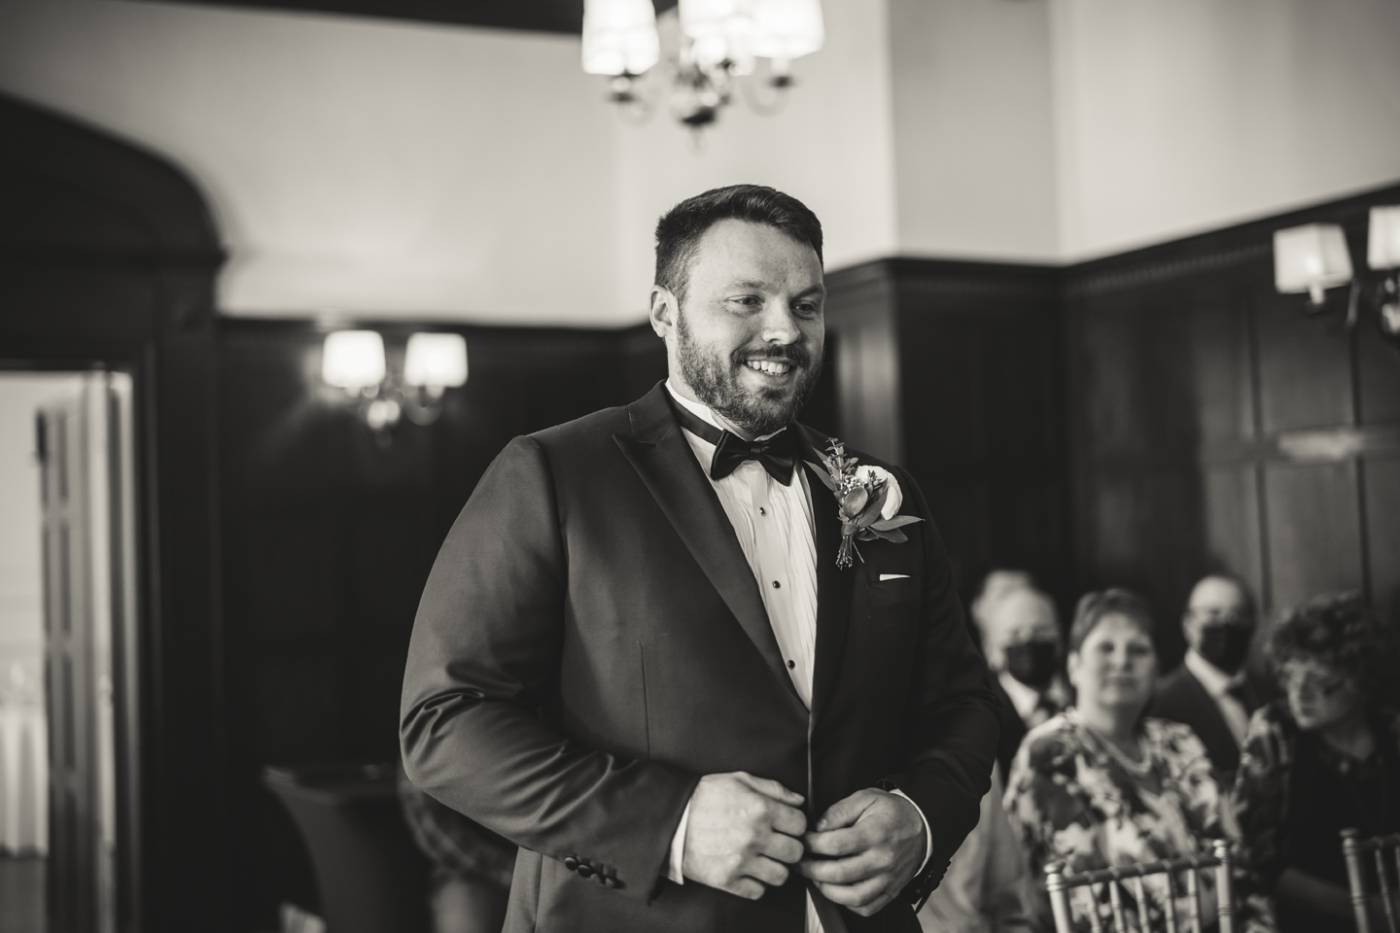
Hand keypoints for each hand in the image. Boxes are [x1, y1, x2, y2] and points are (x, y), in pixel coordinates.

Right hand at [681, 771, 806, 899]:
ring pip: (780, 876)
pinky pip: (757, 891)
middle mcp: (755, 836)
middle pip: (795, 852)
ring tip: (763, 860)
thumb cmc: (703, 797)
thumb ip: (773, 788)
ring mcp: (741, 861)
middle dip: (789, 847)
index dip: (795, 825)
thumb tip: (799, 800)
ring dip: (775, 868)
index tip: (787, 827)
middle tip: (776, 844)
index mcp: (760, 809)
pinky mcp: (727, 880)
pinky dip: (755, 884)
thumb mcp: (739, 779)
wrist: (670, 819)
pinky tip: (747, 871)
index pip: (800, 825)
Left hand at [799, 789, 924, 916]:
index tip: (802, 841)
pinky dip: (848, 903)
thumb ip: (839, 811)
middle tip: (800, 863)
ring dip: (827, 890)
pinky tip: (838, 890)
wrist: (922, 827)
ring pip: (852, 896)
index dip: (812, 844)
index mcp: (874, 833)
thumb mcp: (865, 798)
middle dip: (812, 870)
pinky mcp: (891, 891)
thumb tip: (817, 827)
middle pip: (839, 873)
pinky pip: (867, 907)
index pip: (835, 845)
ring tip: (816, 878)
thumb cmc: (891, 812)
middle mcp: (882, 859)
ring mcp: (888, 879)